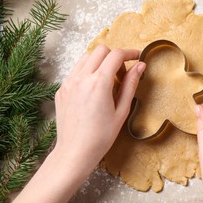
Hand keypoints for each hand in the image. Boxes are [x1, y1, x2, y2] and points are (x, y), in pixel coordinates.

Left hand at [54, 45, 145, 170]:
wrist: (75, 151)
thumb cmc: (101, 136)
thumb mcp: (122, 110)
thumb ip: (131, 84)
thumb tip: (140, 66)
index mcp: (99, 83)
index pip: (116, 55)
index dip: (129, 53)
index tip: (137, 57)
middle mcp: (81, 78)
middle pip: (100, 50)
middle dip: (115, 56)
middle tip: (122, 74)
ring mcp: (69, 82)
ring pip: (86, 57)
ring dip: (100, 61)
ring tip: (108, 80)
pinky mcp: (62, 89)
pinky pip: (76, 70)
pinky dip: (88, 70)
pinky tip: (94, 88)